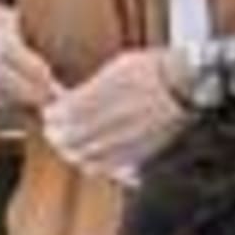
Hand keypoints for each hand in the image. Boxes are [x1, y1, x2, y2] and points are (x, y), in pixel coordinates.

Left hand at [41, 48, 187, 183]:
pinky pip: (108, 166)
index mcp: (108, 92)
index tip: (49, 115)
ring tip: (67, 146)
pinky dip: (93, 164)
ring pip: (87, 155)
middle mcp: (115, 116)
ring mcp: (127, 136)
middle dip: (58, 136)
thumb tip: (67, 104)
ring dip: (72, 151)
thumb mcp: (117, 68)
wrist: (184, 84)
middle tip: (53, 133)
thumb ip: (91, 89)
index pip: (67, 113)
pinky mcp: (139, 151)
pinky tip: (88, 158)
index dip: (53, 117)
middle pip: (73, 137)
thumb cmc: (151, 70)